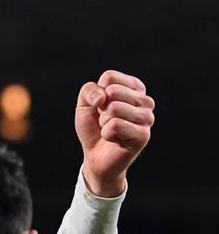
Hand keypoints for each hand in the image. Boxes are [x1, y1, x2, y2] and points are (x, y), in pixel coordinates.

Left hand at [75, 70, 154, 196]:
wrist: (95, 156)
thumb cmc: (94, 128)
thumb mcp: (85, 104)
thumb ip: (89, 90)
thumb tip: (103, 97)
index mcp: (134, 88)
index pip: (110, 77)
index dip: (97, 94)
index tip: (101, 107)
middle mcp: (145, 101)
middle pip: (112, 91)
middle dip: (101, 109)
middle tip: (105, 121)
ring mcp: (147, 118)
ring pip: (114, 108)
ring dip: (104, 122)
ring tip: (110, 130)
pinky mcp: (143, 135)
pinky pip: (115, 125)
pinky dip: (107, 133)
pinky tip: (114, 139)